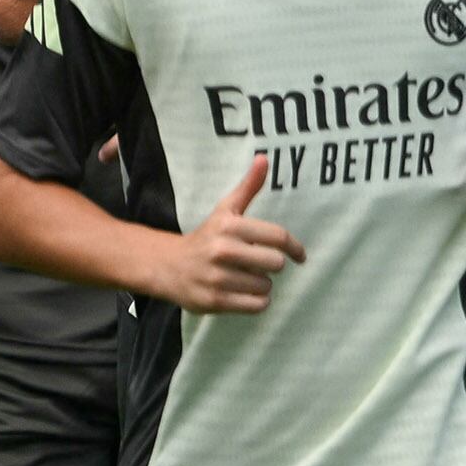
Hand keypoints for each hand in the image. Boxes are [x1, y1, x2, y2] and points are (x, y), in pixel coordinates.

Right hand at [165, 155, 303, 313]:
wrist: (166, 266)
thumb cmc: (206, 237)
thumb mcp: (225, 210)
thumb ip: (248, 187)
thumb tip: (264, 159)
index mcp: (228, 226)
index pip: (278, 237)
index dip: (295, 248)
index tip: (300, 255)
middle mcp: (222, 250)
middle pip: (276, 264)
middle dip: (270, 265)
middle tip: (255, 263)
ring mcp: (216, 277)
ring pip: (266, 286)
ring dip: (261, 284)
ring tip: (242, 277)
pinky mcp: (214, 301)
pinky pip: (257, 305)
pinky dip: (256, 301)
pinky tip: (241, 292)